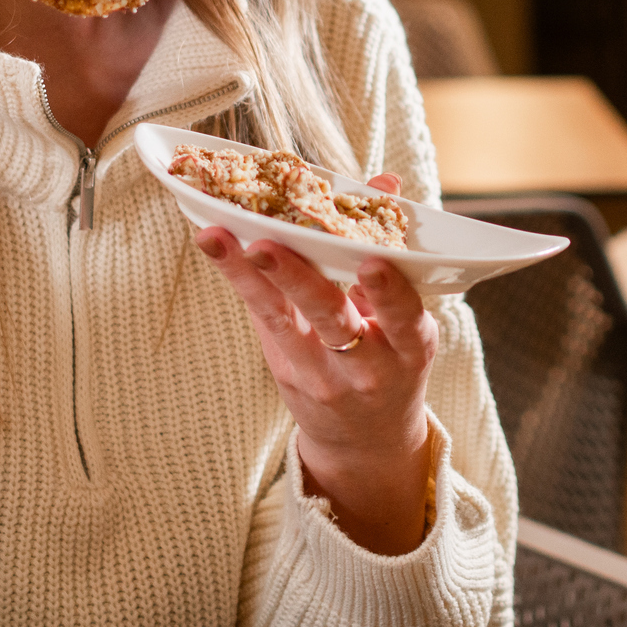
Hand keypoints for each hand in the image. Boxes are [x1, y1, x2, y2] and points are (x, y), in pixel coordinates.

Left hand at [194, 175, 438, 555]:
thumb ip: (393, 251)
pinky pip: (262, 319)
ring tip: (216, 238)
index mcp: (410, 347)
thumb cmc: (393, 360)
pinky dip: (241, 280)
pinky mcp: (285, 371)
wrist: (368, 441)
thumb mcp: (408, 320)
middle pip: (331, 317)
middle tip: (266, 246)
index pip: (403, 317)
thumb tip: (385, 184)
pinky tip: (219, 247)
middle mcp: (366, 366)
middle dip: (298, 280)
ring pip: (282, 318)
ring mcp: (320, 373)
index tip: (373, 261)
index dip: (389, 292)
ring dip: (247, 274)